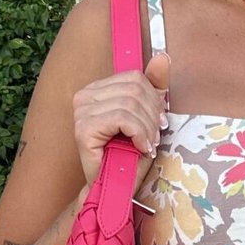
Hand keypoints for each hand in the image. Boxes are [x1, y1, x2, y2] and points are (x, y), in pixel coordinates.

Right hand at [73, 46, 170, 203]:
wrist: (115, 188)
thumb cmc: (129, 156)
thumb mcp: (147, 117)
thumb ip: (153, 87)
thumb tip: (162, 56)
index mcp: (97, 89)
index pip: (134, 78)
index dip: (153, 99)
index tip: (159, 123)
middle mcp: (84, 96)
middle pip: (134, 89)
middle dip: (151, 115)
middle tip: (154, 137)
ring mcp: (81, 111)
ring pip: (130, 104)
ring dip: (147, 128)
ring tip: (147, 145)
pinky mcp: (84, 128)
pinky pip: (122, 118)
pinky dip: (138, 133)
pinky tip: (140, 147)